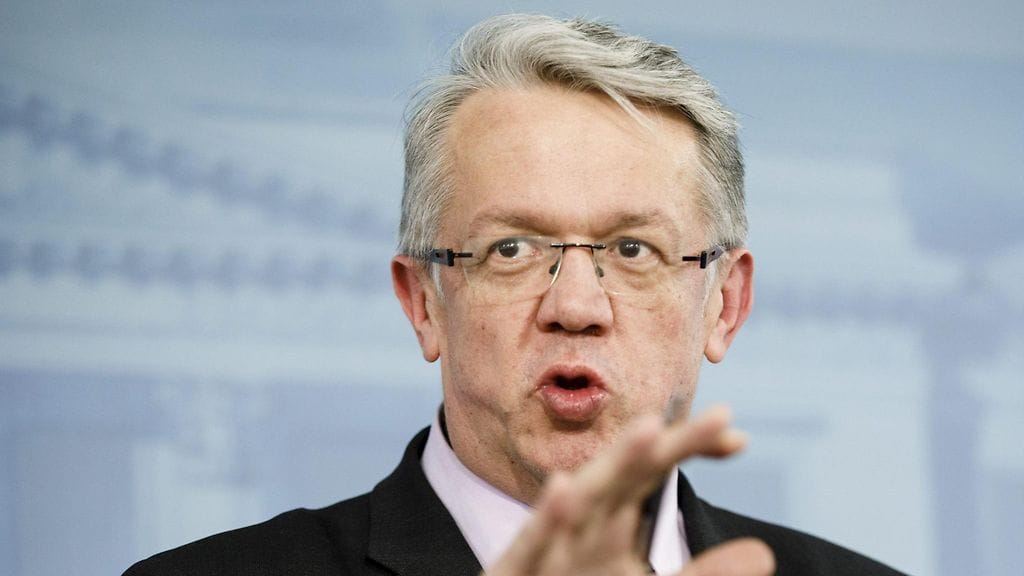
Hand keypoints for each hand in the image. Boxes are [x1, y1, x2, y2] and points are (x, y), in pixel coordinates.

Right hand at [486, 405, 774, 575]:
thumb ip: (704, 574)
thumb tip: (763, 553)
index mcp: (610, 515)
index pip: (654, 469)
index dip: (692, 447)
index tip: (739, 439)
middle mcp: (583, 518)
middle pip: (627, 472)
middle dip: (666, 442)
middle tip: (718, 416)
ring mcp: (552, 542)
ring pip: (583, 496)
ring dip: (614, 463)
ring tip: (651, 430)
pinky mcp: (521, 567)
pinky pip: (533, 542)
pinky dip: (549, 517)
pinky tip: (564, 488)